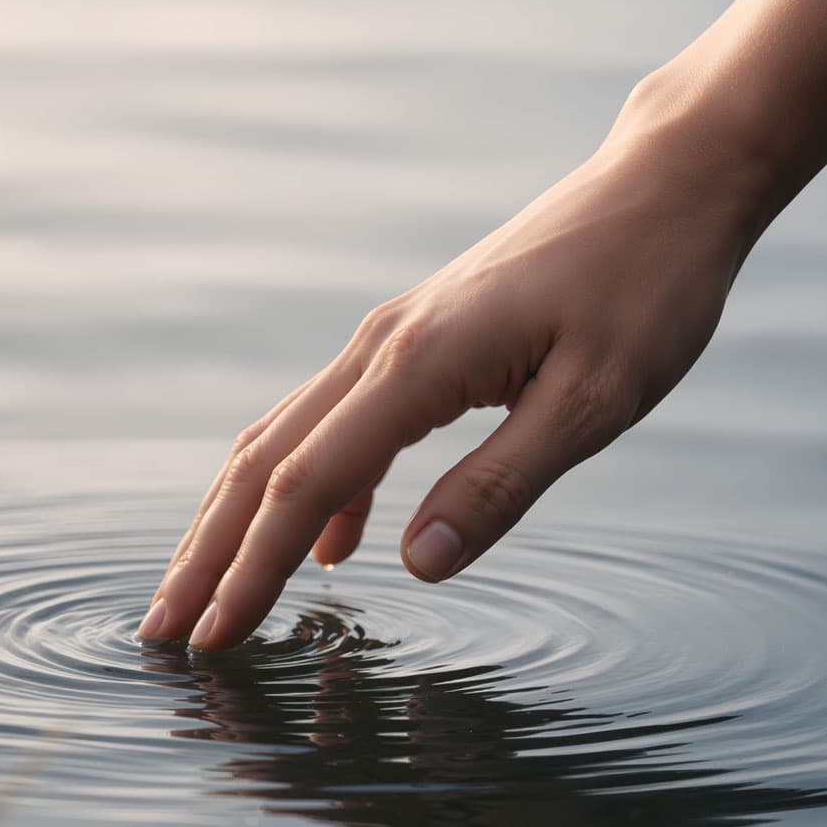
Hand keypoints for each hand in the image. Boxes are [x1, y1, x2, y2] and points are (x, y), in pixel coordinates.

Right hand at [138, 103, 762, 649]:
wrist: (665, 185)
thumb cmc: (645, 288)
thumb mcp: (595, 402)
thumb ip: (500, 486)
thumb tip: (414, 567)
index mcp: (417, 365)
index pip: (306, 488)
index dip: (252, 572)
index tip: (211, 641)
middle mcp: (380, 347)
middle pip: (262, 464)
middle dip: (207, 556)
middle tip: (161, 634)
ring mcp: (390, 338)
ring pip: (282, 440)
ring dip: (236, 522)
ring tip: (204, 595)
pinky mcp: (415, 340)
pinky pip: (334, 425)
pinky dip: (308, 491)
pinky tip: (328, 548)